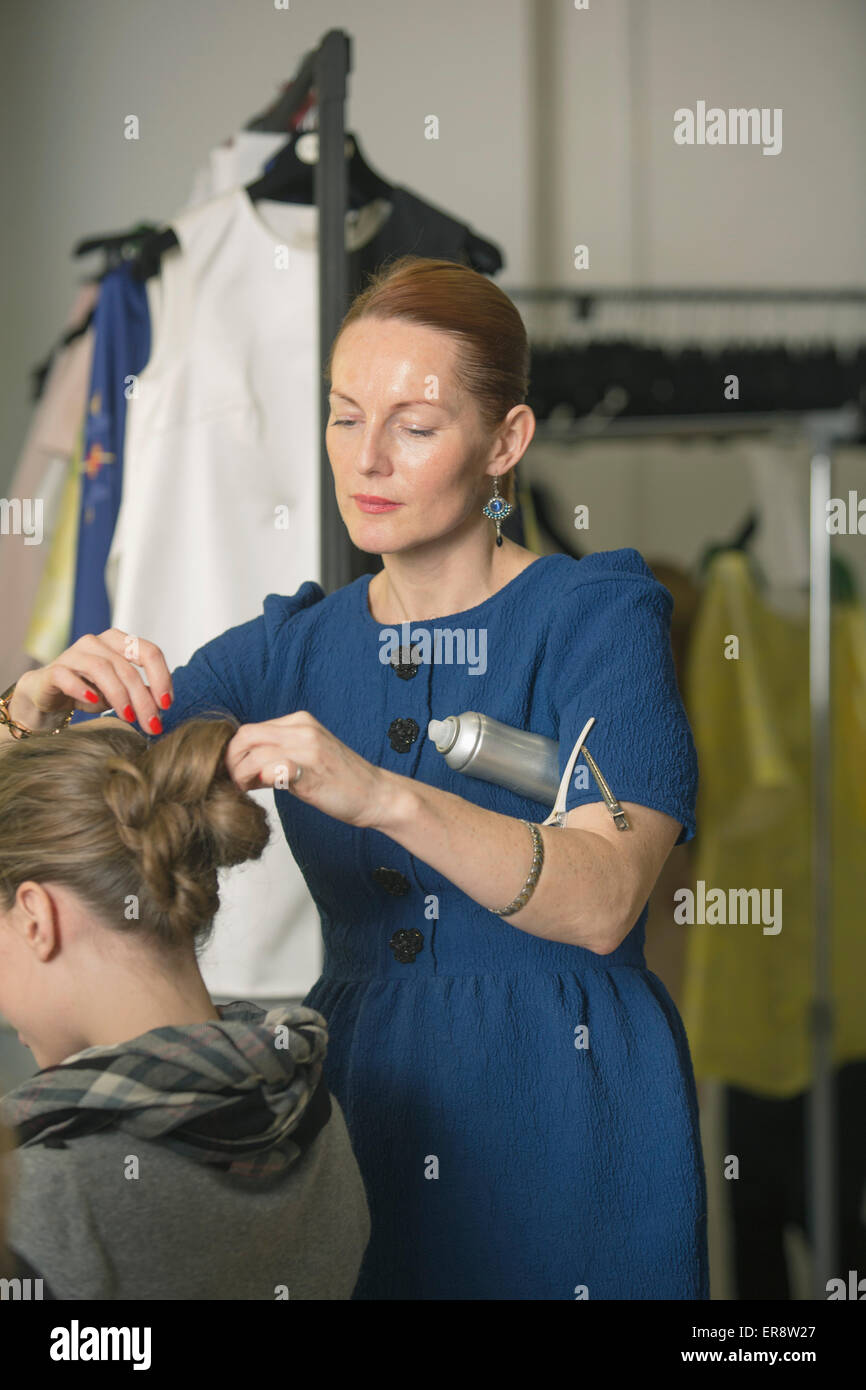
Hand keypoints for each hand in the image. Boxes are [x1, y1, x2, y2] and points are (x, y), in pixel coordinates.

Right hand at [11, 630, 173, 733]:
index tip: (167, 705)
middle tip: (152, 724)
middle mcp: (97, 642)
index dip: (162, 678)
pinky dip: (82, 688)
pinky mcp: (53, 670)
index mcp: (119, 642)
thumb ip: (141, 693)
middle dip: (143, 699)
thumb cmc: (89, 691)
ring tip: (129, 717)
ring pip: (102, 669)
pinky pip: (68, 676)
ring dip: (119, 696)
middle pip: (127, 668)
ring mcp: (73, 654)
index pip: (149, 652)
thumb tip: (162, 705)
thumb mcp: (120, 693)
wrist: (47, 695)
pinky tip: (94, 702)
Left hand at [224, 711, 393, 829]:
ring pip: (253, 753)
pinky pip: (271, 768)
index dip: (235, 752)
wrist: (377, 794)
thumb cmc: (342, 781)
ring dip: (240, 774)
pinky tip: (260, 791)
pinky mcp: (310, 769)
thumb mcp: (307, 755)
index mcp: (300, 721)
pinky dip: (257, 781)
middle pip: (246, 736)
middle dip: (231, 761)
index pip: (250, 729)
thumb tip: (242, 765)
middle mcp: (302, 728)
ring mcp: (307, 747)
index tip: (235, 773)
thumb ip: (279, 753)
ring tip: (244, 789)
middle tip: (232, 782)